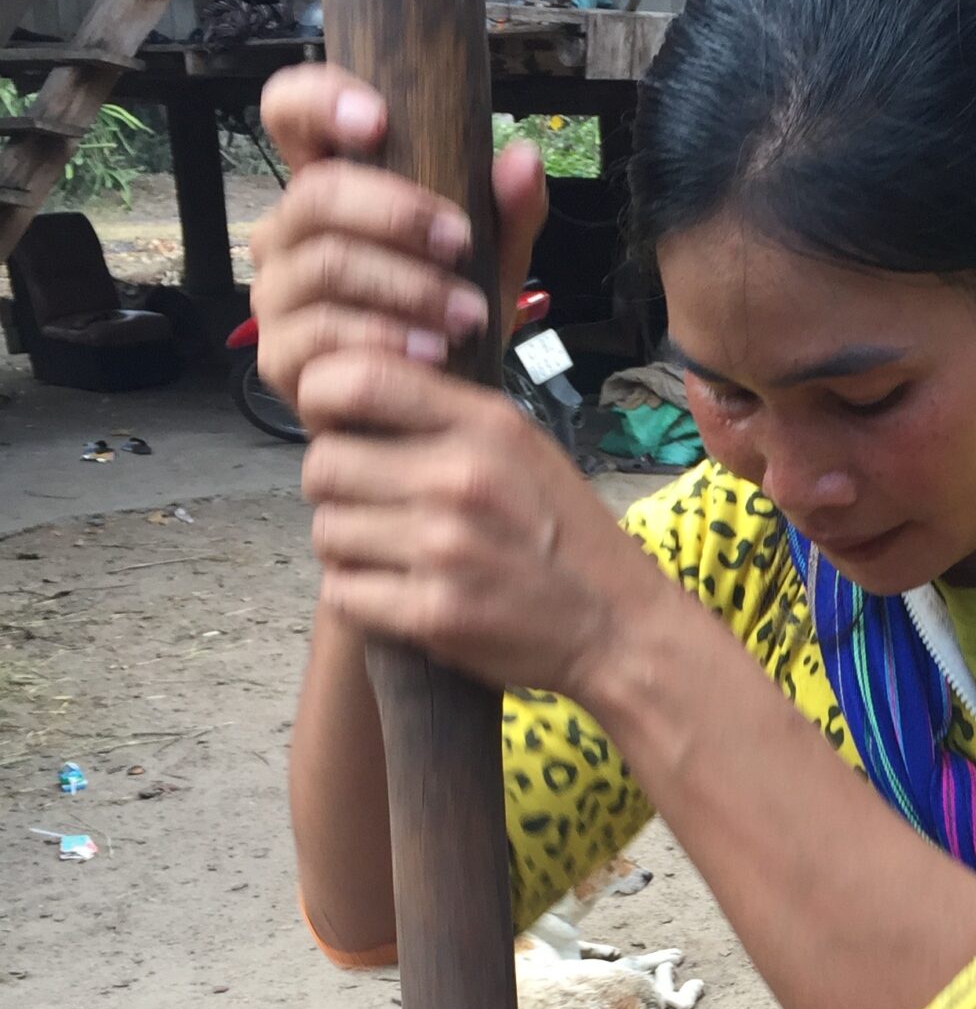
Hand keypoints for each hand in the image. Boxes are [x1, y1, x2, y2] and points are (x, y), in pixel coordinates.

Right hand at [250, 63, 548, 412]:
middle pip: (315, 196)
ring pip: (324, 267)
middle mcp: (288, 237)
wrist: (441, 418)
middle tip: (462, 243)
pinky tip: (431, 356)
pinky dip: (384, 341)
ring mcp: (277, 298)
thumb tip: (523, 158)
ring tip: (466, 316)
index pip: (288, 113)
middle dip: (396, 215)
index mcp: (328, 192)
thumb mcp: (493, 262)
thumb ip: (511, 212)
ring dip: (405, 288)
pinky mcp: (280, 360)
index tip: (379, 119)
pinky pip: (321, 336)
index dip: (318, 100)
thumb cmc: (453, 324)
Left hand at [299, 345, 647, 698]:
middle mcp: (460, 478)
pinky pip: (343, 594)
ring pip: (327, 533)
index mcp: (484, 426)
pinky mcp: (433, 614)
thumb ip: (447, 415)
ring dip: (348, 548)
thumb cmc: (566, 536)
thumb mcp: (524, 448)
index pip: (355, 379)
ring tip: (393, 555)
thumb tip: (352, 387)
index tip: (339, 426)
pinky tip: (398, 595)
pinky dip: (360, 598)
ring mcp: (445, 548)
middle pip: (323, 465)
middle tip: (372, 507)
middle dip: (336, 490)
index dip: (323, 400)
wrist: (620, 628)